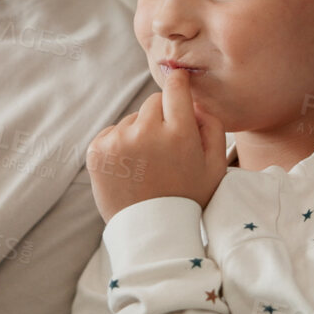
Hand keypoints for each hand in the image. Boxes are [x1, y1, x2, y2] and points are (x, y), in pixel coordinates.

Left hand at [86, 67, 226, 221]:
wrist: (152, 232)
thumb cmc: (188, 198)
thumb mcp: (216, 165)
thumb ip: (212, 125)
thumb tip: (194, 99)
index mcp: (179, 133)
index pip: (175, 87)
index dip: (178, 82)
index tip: (179, 81)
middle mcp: (146, 132)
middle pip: (153, 101)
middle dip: (162, 116)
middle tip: (166, 145)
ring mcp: (118, 141)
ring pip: (133, 119)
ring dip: (140, 133)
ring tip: (147, 165)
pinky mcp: (97, 150)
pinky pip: (113, 132)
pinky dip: (120, 144)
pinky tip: (130, 168)